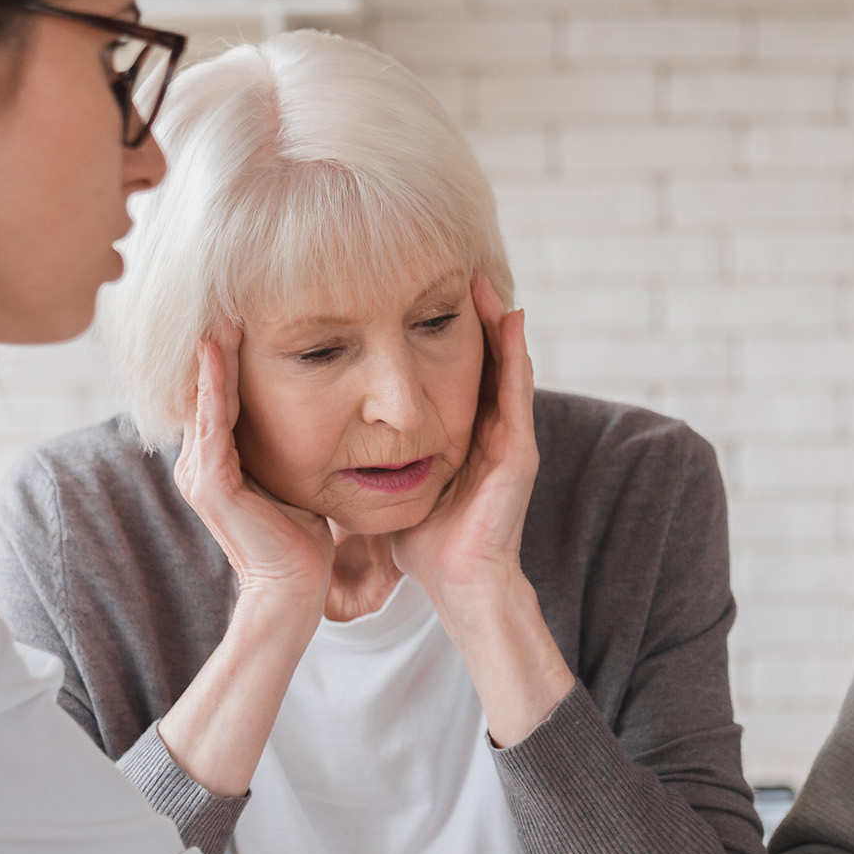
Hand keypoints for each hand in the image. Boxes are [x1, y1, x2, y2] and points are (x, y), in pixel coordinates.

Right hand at [153, 331, 344, 795]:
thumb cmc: (302, 539)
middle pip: (207, 392)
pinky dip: (215, 387)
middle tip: (225, 300)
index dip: (228, 358)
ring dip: (212, 357)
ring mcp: (201, 474)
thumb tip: (317, 416)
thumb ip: (289, 450)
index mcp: (218, 462)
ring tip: (220, 315)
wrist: (294, 590)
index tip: (240, 316)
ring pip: (205, 402)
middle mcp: (200, 463)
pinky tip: (219, 354)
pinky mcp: (212, 484)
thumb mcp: (294, 480)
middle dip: (216, 347)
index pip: (222, 398)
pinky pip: (212, 425)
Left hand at [392, 276, 536, 593]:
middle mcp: (493, 433)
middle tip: (462, 268)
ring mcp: (511, 440)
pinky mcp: (520, 451)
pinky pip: (518, 391)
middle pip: (487, 361)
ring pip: (507, 366)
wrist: (461, 584)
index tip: (425, 294)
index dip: (446, 334)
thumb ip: (379, 458)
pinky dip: (516, 353)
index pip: (460, 374)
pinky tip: (510, 319)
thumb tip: (334, 439)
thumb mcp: (398, 486)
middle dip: (477, 317)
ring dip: (499, 323)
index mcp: (466, 439)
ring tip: (484, 280)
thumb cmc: (427, 543)